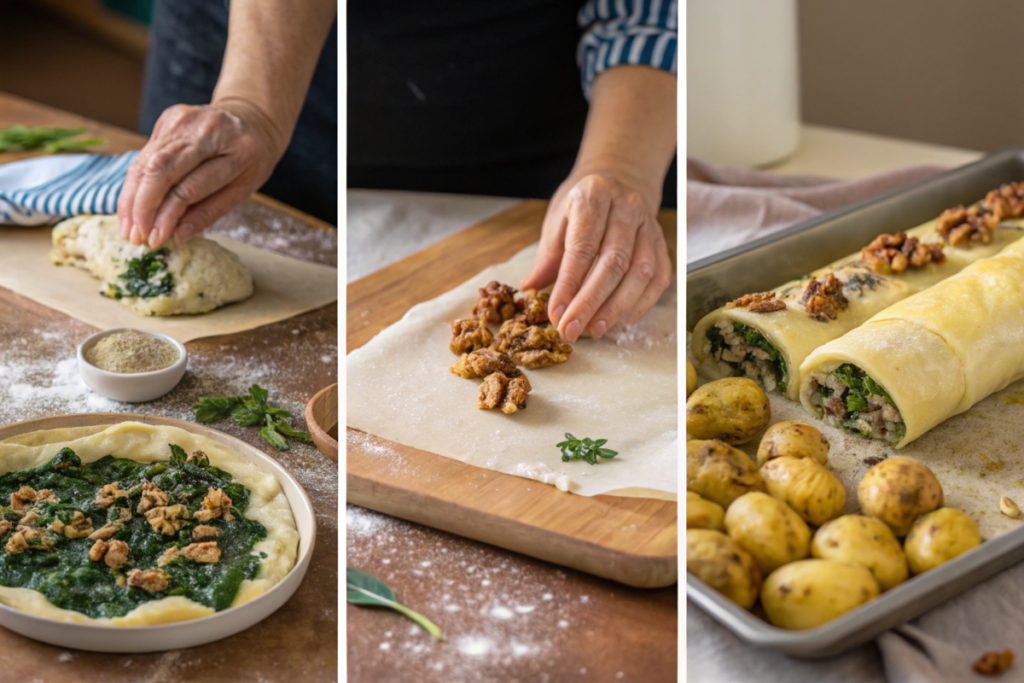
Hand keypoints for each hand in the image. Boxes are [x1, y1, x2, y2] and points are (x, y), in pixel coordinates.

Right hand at [118, 98, 285, 247]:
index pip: (190, 188)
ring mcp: (184, 120)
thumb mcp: (243, 189)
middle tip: (136, 236)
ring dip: (131, 198)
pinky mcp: (168, 117)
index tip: (156, 240)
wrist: (251, 119)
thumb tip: (177, 235)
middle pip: (160, 170)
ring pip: (145, 162)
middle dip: (142, 207)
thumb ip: (210, 211)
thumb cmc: (250, 159)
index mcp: (237, 152)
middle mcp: (207, 131)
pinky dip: (135, 183)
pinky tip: (131, 206)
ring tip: (128, 228)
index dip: (167, 216)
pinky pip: (144, 154)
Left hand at [521, 171, 671, 341]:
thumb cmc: (583, 203)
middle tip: (571, 330)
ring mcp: (649, 225)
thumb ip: (548, 256)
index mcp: (593, 196)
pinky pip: (659, 277)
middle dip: (590, 302)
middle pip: (613, 263)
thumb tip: (530, 288)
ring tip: (594, 330)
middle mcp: (626, 208)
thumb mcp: (558, 219)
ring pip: (640, 272)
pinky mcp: (662, 242)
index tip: (556, 313)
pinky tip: (623, 320)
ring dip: (616, 307)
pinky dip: (643, 303)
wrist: (620, 177)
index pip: (582, 247)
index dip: (569, 285)